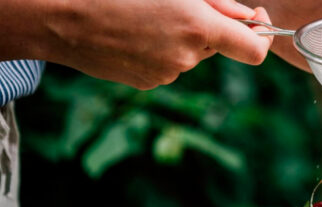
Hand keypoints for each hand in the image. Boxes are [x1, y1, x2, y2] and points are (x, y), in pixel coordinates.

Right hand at [42, 0, 272, 88]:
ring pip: (192, 54)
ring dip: (182, 36)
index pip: (254, 50)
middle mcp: (186, 57)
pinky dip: (161, 48)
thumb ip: (217, 3)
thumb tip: (248, 17)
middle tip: (179, 4)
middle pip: (219, 46)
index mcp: (198, 27)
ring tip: (145, 15)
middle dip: (210, 26)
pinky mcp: (147, 83)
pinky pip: (169, 64)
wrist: (59, 16)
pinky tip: (133, 32)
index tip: (256, 19)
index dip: (262, 35)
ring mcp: (167, 74)